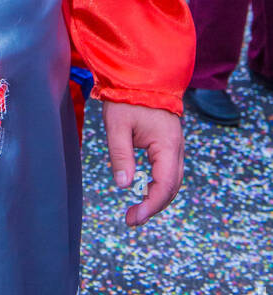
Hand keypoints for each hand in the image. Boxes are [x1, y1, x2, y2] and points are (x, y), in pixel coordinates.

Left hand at [102, 100, 183, 227]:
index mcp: (167, 145)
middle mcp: (177, 148)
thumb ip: (121, 156)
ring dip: (157, 197)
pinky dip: (158, 185)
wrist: (140, 75)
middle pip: (172, 187)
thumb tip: (124, 186)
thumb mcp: (117, 126)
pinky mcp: (169, 144)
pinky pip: (168, 171)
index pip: (164, 185)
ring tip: (136, 210)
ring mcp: (175, 146)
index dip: (150, 205)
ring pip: (172, 181)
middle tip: (131, 219)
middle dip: (153, 206)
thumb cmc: (127, 98)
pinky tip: (143, 191)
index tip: (133, 218)